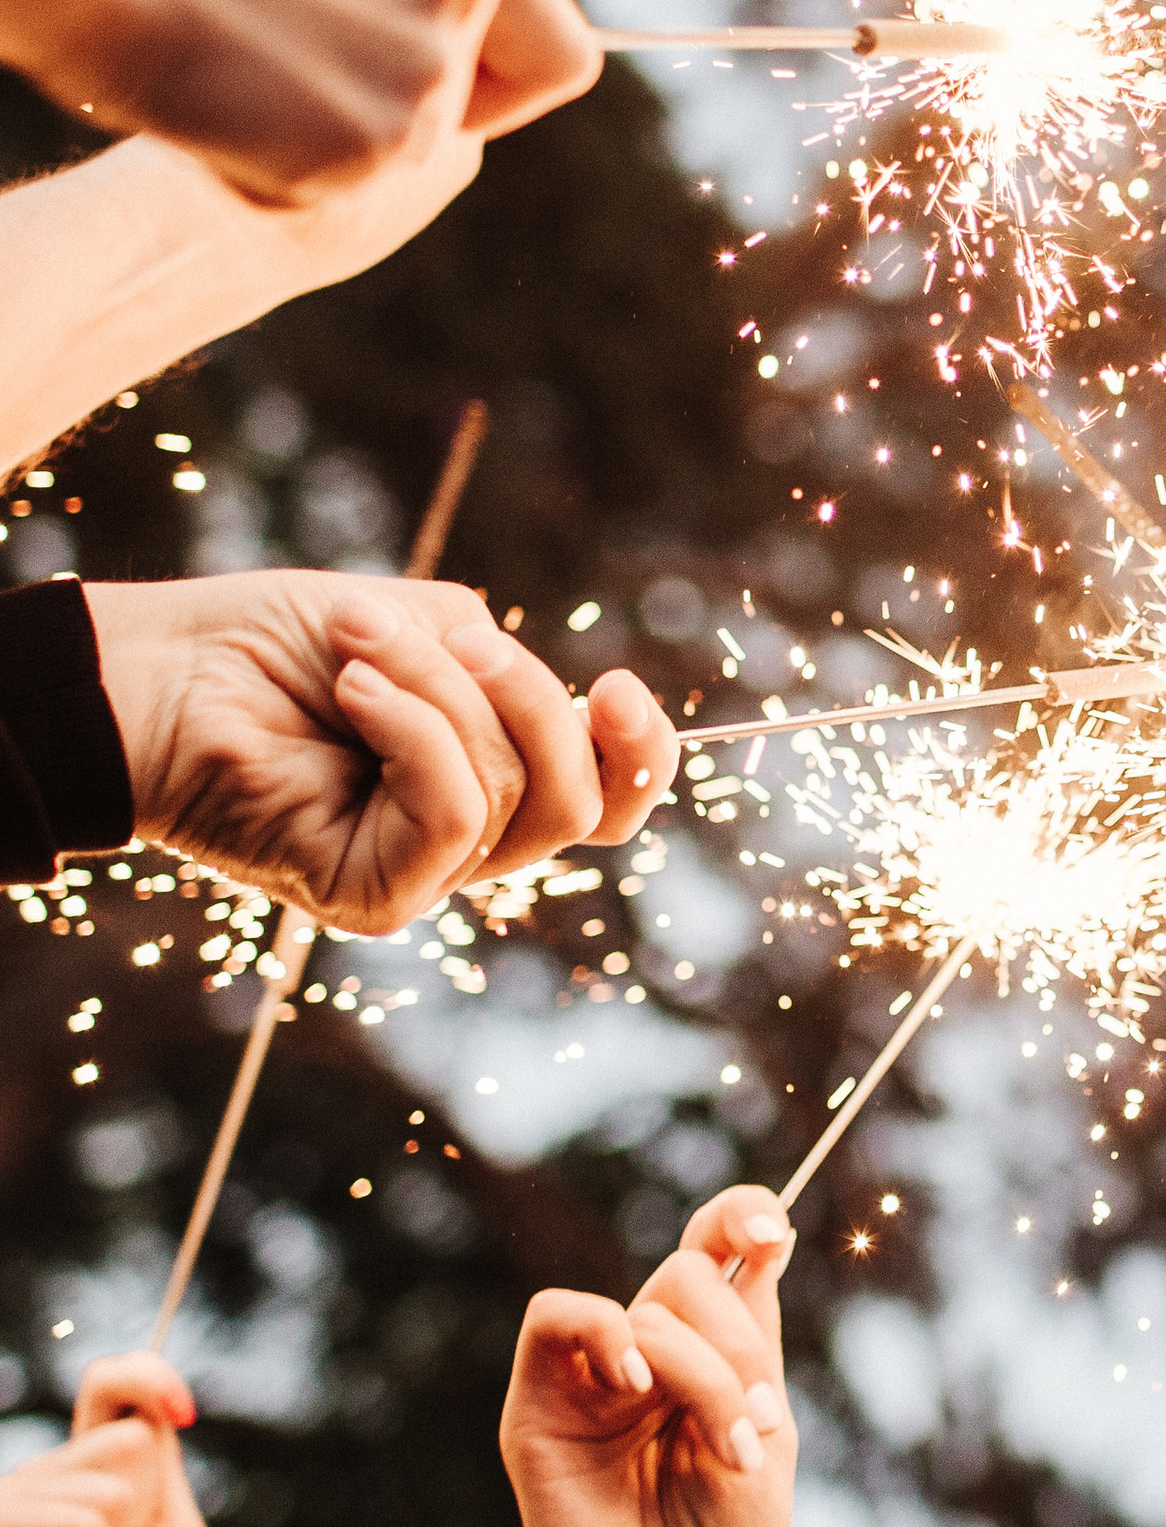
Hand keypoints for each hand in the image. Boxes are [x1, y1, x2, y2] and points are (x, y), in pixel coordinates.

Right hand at [0, 0, 597, 209]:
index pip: (566, 59)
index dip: (513, 85)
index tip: (459, 80)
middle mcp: (463, 2)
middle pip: (471, 116)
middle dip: (414, 110)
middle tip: (315, 65)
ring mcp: (422, 79)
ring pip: (404, 150)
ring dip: (338, 132)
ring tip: (255, 63)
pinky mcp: (371, 147)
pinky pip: (345, 185)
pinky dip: (294, 165)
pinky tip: (238, 104)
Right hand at [0, 1356, 210, 1526]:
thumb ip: (155, 1468)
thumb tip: (155, 1406)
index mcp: (81, 1476)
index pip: (112, 1389)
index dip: (146, 1378)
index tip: (183, 1407)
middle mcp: (37, 1480)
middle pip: (127, 1438)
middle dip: (142, 1508)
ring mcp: (8, 1502)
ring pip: (110, 1476)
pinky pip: (82, 1518)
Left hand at [86, 572, 677, 933]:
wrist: (163, 671)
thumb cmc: (279, 642)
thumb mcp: (432, 627)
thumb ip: (508, 667)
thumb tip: (574, 701)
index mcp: (491, 775)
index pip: (607, 801)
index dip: (641, 756)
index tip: (618, 686)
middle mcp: (467, 839)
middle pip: (580, 802)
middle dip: (533, 701)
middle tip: (460, 638)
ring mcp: (421, 874)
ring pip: (515, 795)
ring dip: (444, 693)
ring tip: (358, 645)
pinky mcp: (376, 898)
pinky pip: (454, 816)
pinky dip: (414, 735)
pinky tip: (352, 693)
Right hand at [503, 1188, 796, 1526]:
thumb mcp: (766, 1431)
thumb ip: (754, 1342)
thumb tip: (761, 1246)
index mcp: (706, 1358)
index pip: (711, 1249)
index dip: (739, 1216)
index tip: (773, 1233)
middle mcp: (646, 1359)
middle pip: (690, 1275)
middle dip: (741, 1344)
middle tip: (755, 1425)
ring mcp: (591, 1382)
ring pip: (648, 1305)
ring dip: (705, 1374)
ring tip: (725, 1451)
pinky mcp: (537, 1410)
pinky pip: (555, 1316)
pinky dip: (606, 1333)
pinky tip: (640, 1388)